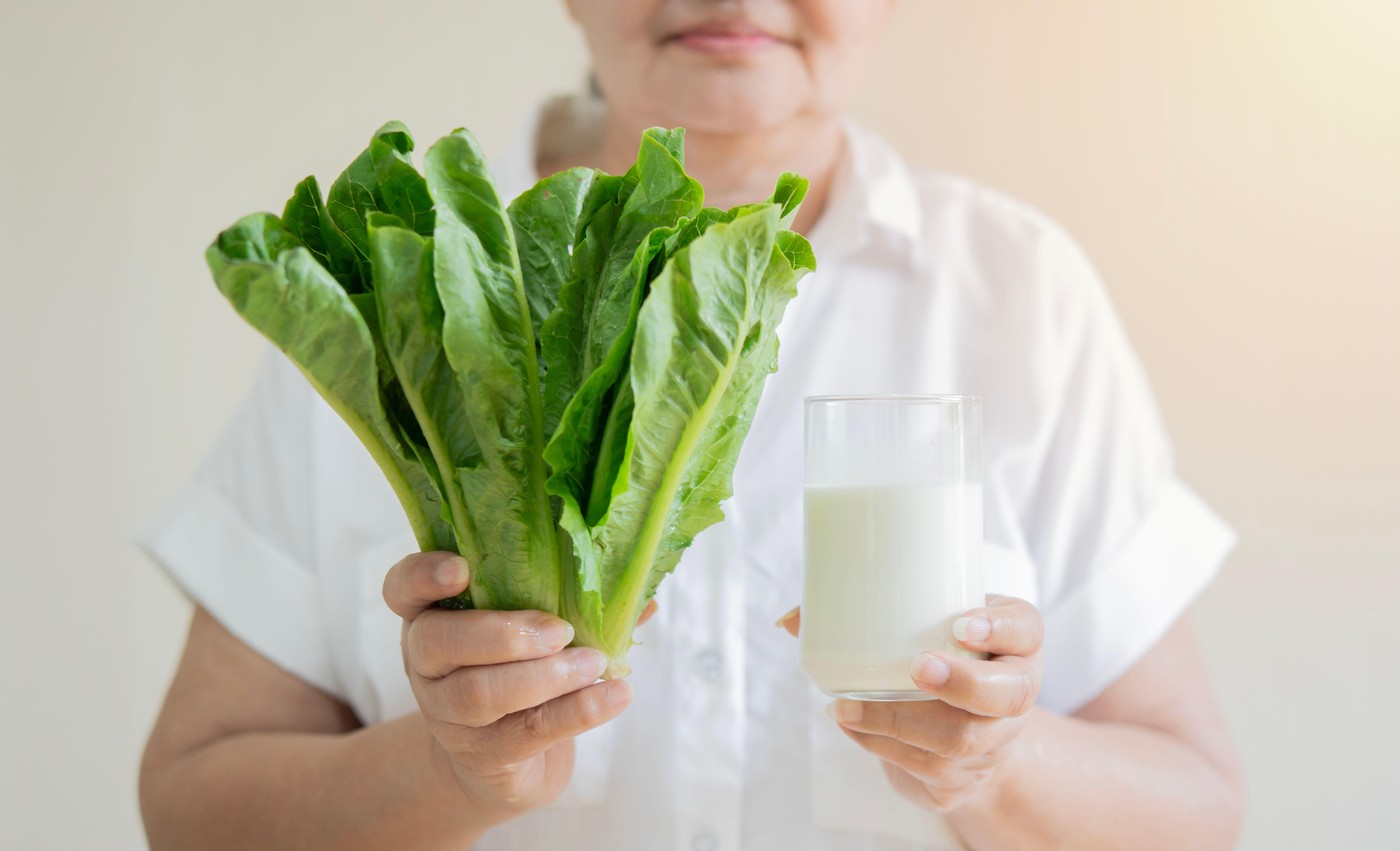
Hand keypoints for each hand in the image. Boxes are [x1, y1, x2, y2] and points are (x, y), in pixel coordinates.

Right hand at [383, 552, 653, 822]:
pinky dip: (576, 712)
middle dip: (501, 632)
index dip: (423, 575)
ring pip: (478, 693)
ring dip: (544, 675)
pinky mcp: (484, 755)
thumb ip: (574, 601)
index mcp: (433, 616)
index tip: (461, 568)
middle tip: (559, 630)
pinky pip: (526, 732)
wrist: (501, 765)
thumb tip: (643, 595)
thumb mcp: (531, 632)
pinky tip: (615, 696)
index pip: (402, 588)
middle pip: (437, 641)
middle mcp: (428, 664)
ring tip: (595, 663)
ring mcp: (448, 715)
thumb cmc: (518, 674)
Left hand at [779, 595, 1043, 811]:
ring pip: (958, 741)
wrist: (971, 737)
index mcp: (1015, 644)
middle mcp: (1014, 694)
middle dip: (961, 683)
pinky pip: (925, 770)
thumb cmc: (942, 663)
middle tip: (918, 668)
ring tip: (846, 707)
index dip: (999, 627)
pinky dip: (881, 745)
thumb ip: (872, 613)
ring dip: (897, 722)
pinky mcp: (962, 780)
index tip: (960, 624)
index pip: (1025, 629)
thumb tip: (790, 618)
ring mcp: (993, 743)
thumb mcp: (929, 628)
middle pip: (1006, 696)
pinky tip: (852, 726)